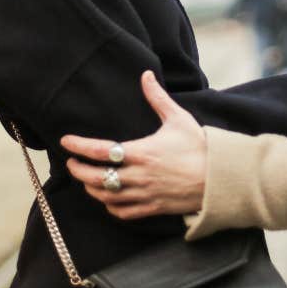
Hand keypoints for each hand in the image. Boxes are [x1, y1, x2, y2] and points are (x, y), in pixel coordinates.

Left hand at [61, 71, 207, 220]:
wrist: (221, 178)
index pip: (101, 150)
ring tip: (86, 180)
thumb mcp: (178, 119)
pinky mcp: (153, 208)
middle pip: (97, 177)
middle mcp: (140, 175)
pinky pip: (123, 212)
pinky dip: (111, 206)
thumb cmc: (200, 147)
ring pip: (106, 196)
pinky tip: (107, 199)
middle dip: (79, 171)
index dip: (79, 146)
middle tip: (71, 164)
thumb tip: (145, 75)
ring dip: (91, 188)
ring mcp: (145, 194)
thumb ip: (157, 98)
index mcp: (142, 152)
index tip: (65, 141)